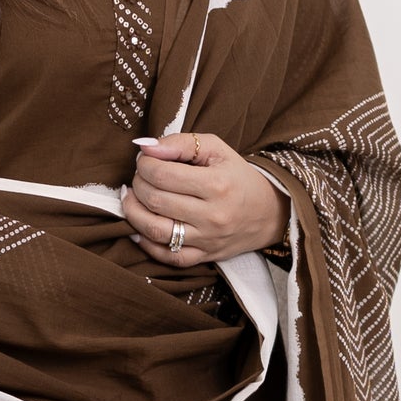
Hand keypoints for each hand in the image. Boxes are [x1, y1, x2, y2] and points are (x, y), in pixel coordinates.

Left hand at [122, 133, 289, 267]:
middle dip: (137, 184)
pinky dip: (145, 243)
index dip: (144, 164)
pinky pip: (166, 257)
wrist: (269, 213)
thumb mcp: (217, 149)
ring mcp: (207, 240)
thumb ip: (181, 143)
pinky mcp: (204, 257)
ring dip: (133, 212)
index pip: (162, 175)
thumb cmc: (237, 177)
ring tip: (131, 198)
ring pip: (155, 230)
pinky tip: (139, 227)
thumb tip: (147, 147)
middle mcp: (212, 215)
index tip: (145, 160)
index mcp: (216, 184)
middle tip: (139, 177)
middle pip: (155, 201)